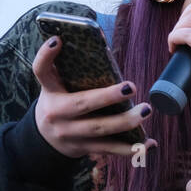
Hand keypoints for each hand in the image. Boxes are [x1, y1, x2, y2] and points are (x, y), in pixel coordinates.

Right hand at [32, 37, 157, 158]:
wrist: (43, 140)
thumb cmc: (57, 102)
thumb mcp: (54, 86)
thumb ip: (69, 69)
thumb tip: (99, 44)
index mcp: (50, 92)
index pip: (41, 71)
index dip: (46, 56)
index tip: (57, 40)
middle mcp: (57, 114)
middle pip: (82, 104)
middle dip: (108, 97)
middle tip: (131, 87)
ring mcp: (71, 134)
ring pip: (100, 130)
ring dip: (126, 122)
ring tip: (145, 110)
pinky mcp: (84, 148)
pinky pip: (110, 149)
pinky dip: (131, 148)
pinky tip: (149, 143)